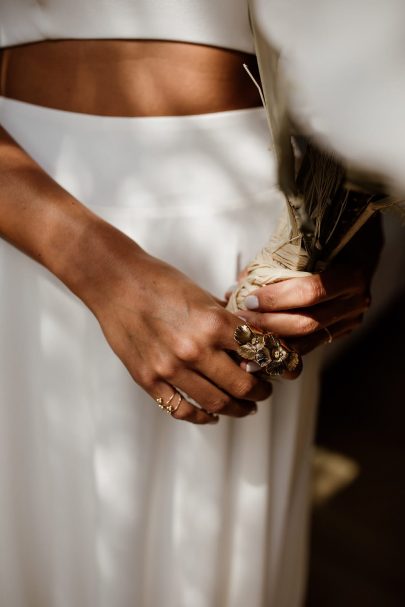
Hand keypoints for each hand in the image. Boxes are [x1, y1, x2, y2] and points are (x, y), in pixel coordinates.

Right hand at [87, 241, 271, 424]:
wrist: (115, 282)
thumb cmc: (159, 282)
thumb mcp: (202, 295)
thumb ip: (227, 320)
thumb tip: (253, 338)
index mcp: (213, 323)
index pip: (259, 353)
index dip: (276, 364)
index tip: (279, 369)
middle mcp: (194, 349)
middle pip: (243, 386)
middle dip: (260, 392)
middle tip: (264, 391)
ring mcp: (170, 368)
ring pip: (217, 403)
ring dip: (238, 409)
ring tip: (245, 407)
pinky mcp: (149, 380)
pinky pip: (182, 410)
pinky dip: (203, 417)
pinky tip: (211, 415)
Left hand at [230, 214, 382, 354]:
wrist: (358, 245)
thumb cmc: (325, 240)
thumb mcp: (303, 244)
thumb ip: (269, 265)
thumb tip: (233, 289)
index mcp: (350, 274)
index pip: (310, 292)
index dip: (276, 299)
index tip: (248, 299)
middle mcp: (355, 301)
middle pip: (307, 322)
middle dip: (269, 324)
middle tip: (241, 321)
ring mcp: (350, 320)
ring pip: (308, 340)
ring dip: (273, 343)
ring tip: (244, 343)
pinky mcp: (342, 331)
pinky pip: (310, 346)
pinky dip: (283, 351)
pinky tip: (260, 358)